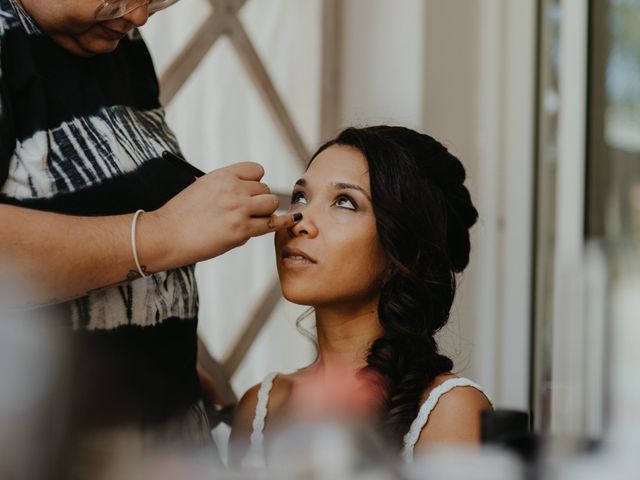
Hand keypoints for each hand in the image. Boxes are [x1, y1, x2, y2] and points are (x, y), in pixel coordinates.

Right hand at [143, 162, 299, 267]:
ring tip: (253, 220)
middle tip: (246, 212)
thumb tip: (252, 194)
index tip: (250, 192)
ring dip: (267, 212)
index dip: (256, 182)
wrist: (166, 235)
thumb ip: (227, 187)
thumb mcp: (203, 188)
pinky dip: (280, 223)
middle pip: (265, 189)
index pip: (256, 170)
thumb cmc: (181, 215)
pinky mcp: (241, 231)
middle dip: (259, 200)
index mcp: (222, 175)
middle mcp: (233, 189)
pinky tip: (291, 222)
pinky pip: (271, 224)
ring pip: (271, 204)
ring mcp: (239, 210)